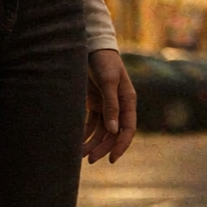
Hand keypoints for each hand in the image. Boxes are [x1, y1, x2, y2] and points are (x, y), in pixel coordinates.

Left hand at [83, 49, 136, 164]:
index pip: (127, 129)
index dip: (121, 145)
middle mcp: (119, 106)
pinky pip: (91, 123)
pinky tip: (78, 143)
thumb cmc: (103, 61)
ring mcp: (106, 105)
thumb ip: (111, 105)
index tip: (112, 159)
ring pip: (101, 131)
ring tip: (80, 155)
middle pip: (112, 134)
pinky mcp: (94, 103)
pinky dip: (86, 133)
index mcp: (128, 101)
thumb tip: (113, 130)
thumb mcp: (108, 81)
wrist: (91, 46)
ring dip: (92, 143)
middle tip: (90, 161)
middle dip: (102, 148)